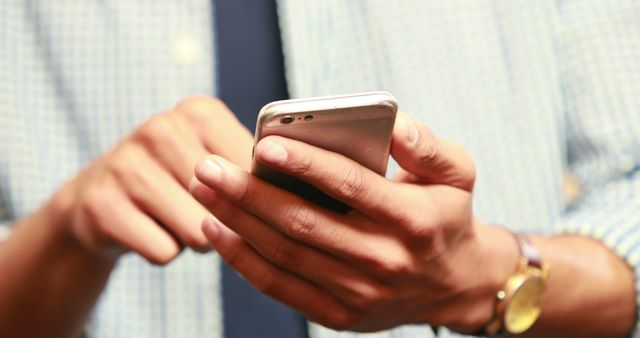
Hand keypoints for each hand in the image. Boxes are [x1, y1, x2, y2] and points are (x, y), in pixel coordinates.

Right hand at [51, 96, 252, 263]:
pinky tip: (149, 228)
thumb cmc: (177, 181)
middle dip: (223, 221)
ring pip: (198, 233)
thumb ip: (254, 170)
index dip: (252, 197)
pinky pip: (164, 252)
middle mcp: (160, 129)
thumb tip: (288, 194)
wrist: (102, 199)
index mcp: (200, 112)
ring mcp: (126, 164)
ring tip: (174, 217)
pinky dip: (164, 251)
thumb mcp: (217, 160)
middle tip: (199, 207)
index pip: (255, 172)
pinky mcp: (101, 205)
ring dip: (194, 239)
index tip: (238, 195)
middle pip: (226, 206)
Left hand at [191, 112, 516, 331]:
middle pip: (305, 224)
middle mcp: (384, 260)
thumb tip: (392, 122)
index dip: (306, 165)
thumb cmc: (445, 216)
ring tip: (202, 189)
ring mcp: (359, 293)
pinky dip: (243, 261)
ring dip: (237, 221)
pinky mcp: (339, 314)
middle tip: (208, 166)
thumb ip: (426, 145)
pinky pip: (281, 288)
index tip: (264, 144)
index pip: (352, 187)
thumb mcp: (457, 173)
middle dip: (250, 194)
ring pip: (285, 255)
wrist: (454, 284)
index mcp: (413, 219)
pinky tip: (216, 230)